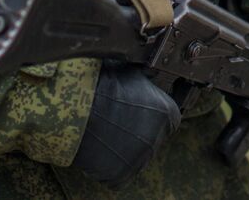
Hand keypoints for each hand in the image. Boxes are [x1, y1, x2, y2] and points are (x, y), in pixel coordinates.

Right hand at [69, 63, 180, 184]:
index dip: (152, 116)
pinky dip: (108, 166)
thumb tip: (151, 76)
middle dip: (136, 133)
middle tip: (116, 122)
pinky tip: (98, 149)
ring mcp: (139, 159)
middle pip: (151, 140)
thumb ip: (148, 83)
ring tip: (104, 133)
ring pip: (135, 157)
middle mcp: (157, 138)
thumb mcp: (134, 74)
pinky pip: (118, 174)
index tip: (138, 113)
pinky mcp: (120, 174)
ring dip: (123, 149)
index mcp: (167, 114)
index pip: (169, 121)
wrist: (79, 106)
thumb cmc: (104, 84)